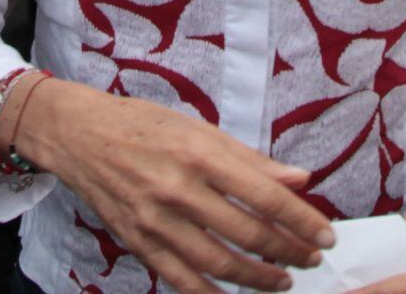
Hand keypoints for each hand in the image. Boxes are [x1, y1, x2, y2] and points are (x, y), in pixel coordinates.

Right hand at [17, 82, 332, 293]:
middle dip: (288, 251)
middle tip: (311, 258)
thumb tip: (299, 179)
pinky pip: (180, 279)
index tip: (324, 233)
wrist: (80, 136)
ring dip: (257, 278)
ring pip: (218, 263)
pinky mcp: (137, 242)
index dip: (300, 219)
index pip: (264, 194)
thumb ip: (251, 159)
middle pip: (246, 232)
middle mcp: (178, 189)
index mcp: (200, 153)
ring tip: (283, 280)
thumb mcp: (200, 129)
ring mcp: (155, 220)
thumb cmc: (145, 126)